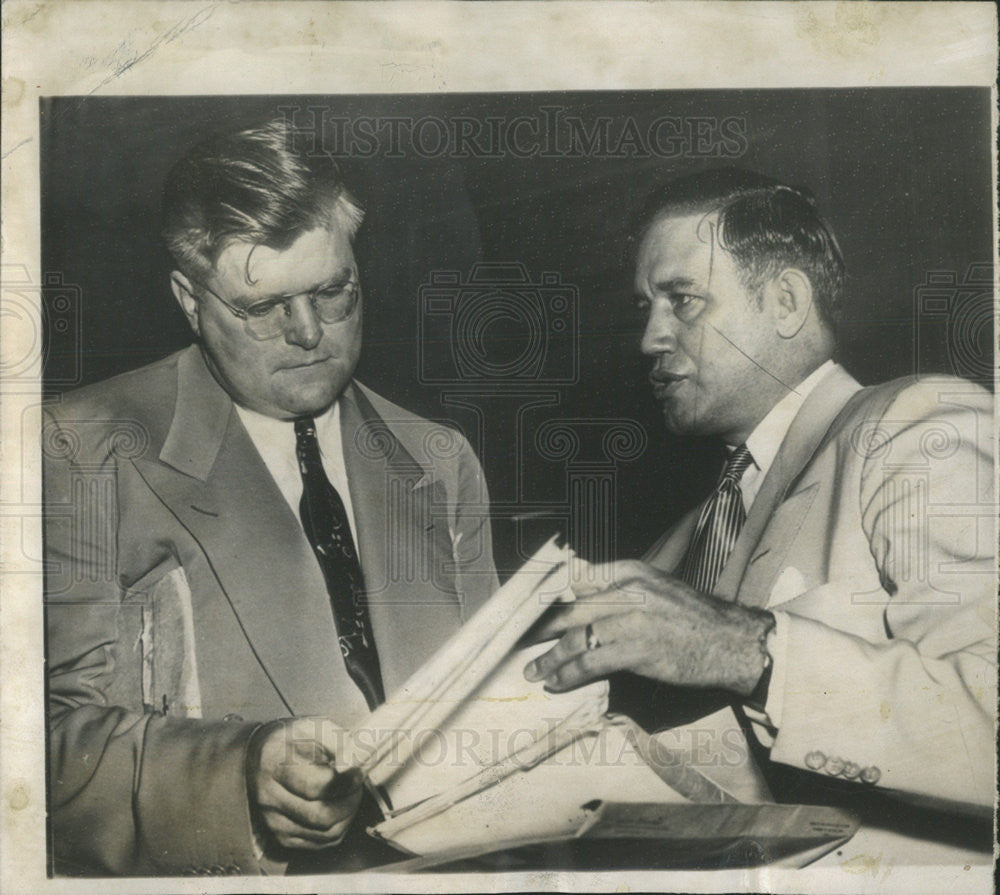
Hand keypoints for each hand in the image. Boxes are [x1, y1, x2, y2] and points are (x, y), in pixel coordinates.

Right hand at [247, 716, 363, 849]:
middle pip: (320, 815)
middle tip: (357, 785)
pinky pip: (321, 842)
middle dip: (349, 801)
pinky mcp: (282, 837)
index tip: (359, 772)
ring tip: (350, 794)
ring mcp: (274, 821)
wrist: (258, 758)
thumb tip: (356, 763)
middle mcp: (270, 798)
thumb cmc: (291, 740)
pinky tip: (340, 807)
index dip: (344, 782)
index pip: (314, 786)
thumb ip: (338, 742)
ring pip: (324, 833)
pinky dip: (339, 827)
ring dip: (347, 815)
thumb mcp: (313, 728)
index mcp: (275, 765)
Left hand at [524, 560, 773, 696]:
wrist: (732, 642)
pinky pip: (591, 662)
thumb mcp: (655, 588)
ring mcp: (632, 619)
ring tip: (535, 670)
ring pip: (576, 638)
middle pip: (569, 607)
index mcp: (630, 570)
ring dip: (550, 658)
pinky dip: (568, 674)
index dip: (549, 597)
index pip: (576, 578)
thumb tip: (579, 601)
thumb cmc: (693, 619)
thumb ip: (619, 590)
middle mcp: (628, 588)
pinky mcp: (638, 649)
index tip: (528, 612)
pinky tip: (557, 682)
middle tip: (520, 642)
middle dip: (540, 628)